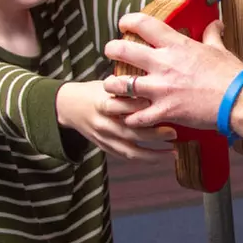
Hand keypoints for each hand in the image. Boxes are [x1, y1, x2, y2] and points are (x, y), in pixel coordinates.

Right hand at [55, 80, 174, 160]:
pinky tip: (160, 158)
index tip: (162, 105)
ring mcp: (103, 137)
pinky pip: (126, 156)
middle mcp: (103, 122)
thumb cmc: (95, 91)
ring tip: (172, 153)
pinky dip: (144, 159)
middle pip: (130, 131)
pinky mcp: (104, 147)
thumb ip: (127, 87)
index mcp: (102, 102)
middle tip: (174, 132)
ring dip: (153, 154)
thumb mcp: (108, 84)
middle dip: (154, 134)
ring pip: (130, 150)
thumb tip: (156, 82)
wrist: (68, 106)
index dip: (141, 106)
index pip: (122, 105)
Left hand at [103, 14, 242, 130]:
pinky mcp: (164, 111)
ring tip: (112, 86)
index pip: (144, 24)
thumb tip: (216, 24)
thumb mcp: (220, 50)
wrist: (239, 100)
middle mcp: (163, 65)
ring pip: (120, 85)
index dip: (129, 21)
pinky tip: (129, 116)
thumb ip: (212, 36)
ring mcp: (161, 89)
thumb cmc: (231, 74)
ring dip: (113, 85)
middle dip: (112, 50)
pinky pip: (136, 116)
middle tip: (111, 51)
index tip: (124, 23)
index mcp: (176, 46)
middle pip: (122, 51)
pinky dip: (130, 117)